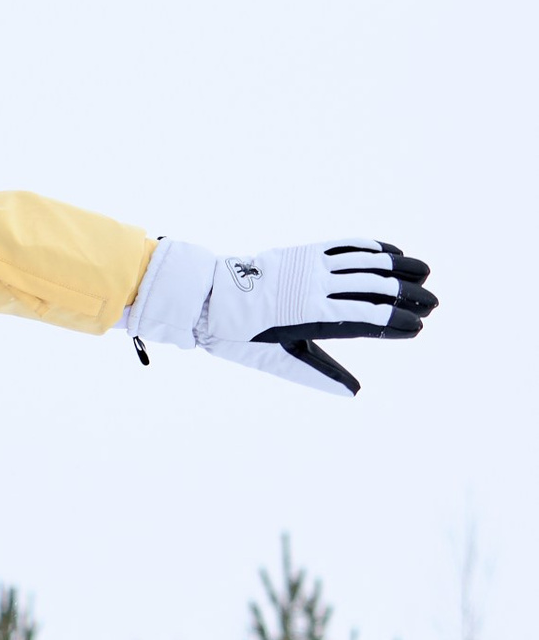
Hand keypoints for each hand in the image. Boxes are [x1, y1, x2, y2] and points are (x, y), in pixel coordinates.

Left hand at [129, 235, 437, 394]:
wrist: (207, 297)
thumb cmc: (240, 336)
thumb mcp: (277, 361)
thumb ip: (318, 374)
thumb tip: (354, 393)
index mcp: (311, 318)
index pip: (367, 320)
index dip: (396, 323)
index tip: (418, 327)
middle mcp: (316, 289)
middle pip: (374, 289)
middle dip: (408, 296)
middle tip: (433, 303)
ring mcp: (312, 266)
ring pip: (366, 264)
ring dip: (399, 268)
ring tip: (424, 273)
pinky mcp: (306, 251)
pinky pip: (347, 246)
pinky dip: (373, 249)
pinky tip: (392, 254)